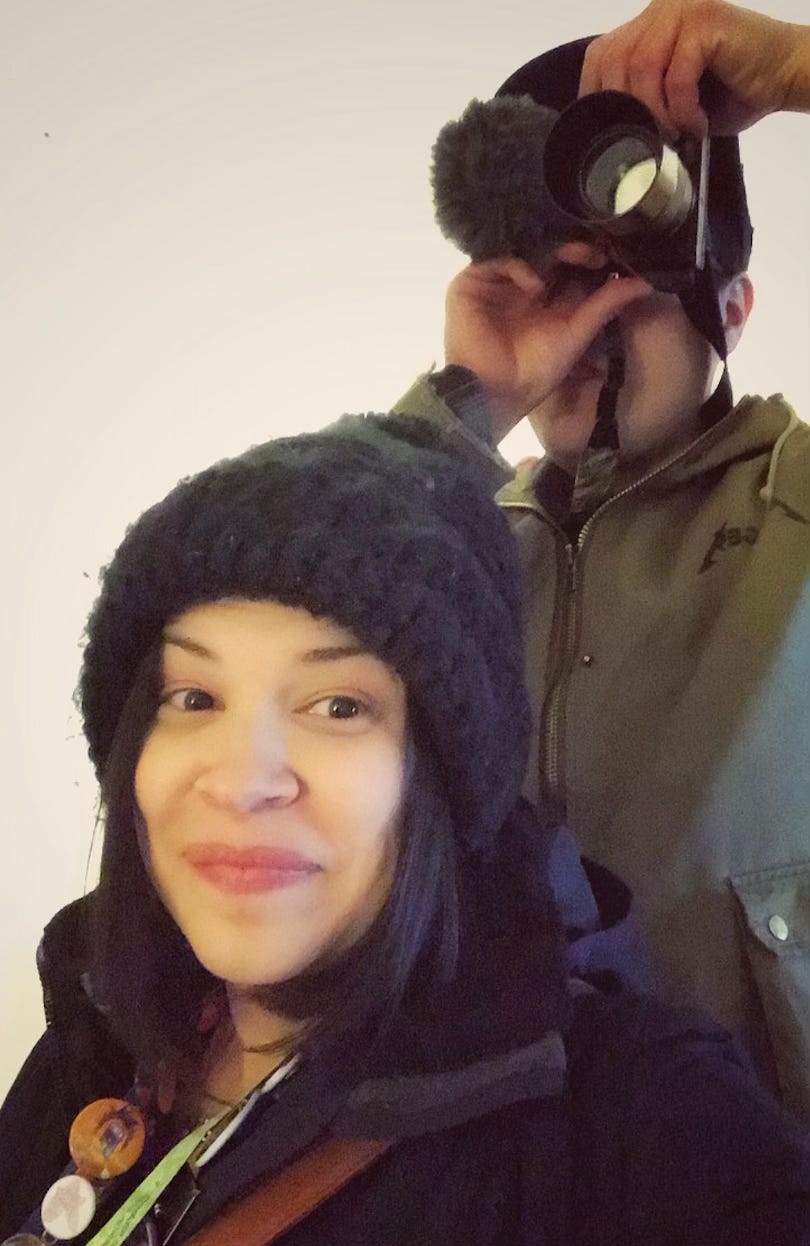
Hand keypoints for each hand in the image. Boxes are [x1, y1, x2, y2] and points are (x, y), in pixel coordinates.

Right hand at [444, 242, 650, 441]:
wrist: (494, 392)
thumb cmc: (534, 372)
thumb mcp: (577, 334)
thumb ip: (605, 305)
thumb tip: (646, 283)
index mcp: (546, 299)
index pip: (568, 266)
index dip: (589, 257)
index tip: (611, 253)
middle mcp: (521, 286)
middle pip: (548, 253)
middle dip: (573, 248)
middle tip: (596, 248)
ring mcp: (495, 282)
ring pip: (525, 250)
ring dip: (551, 251)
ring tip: (574, 257)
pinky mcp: (470, 283)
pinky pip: (497, 259)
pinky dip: (519, 265)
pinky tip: (535, 284)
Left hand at [580, 0, 809, 136]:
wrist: (783, 75)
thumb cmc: (732, 91)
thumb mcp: (673, 100)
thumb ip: (642, 101)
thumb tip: (611, 133)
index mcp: (648, 26)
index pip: (600, 55)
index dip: (595, 94)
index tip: (609, 130)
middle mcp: (661, 11)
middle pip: (615, 62)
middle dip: (628, 110)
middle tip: (651, 138)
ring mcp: (682, 11)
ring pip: (642, 68)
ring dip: (656, 112)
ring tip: (675, 134)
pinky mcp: (705, 22)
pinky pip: (676, 74)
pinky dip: (683, 109)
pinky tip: (697, 124)